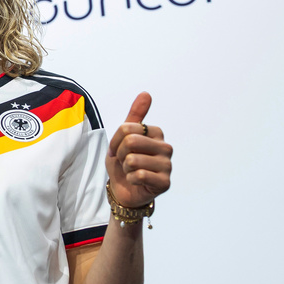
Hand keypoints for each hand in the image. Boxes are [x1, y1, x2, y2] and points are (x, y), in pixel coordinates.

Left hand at [105, 92, 172, 208]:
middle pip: (130, 141)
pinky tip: (136, 181)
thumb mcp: (124, 137)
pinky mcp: (165, 183)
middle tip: (123, 162)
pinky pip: (139, 175)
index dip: (115, 142)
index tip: (117, 150)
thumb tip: (146, 93)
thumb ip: (135, 116)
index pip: (126, 128)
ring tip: (130, 171)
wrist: (124, 190)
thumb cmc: (123, 162)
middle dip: (119, 154)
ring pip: (133, 159)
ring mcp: (168, 165)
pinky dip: (131, 180)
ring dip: (125, 168)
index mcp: (156, 133)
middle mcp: (166, 147)